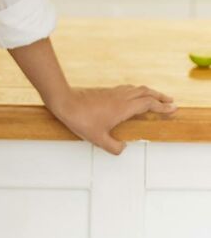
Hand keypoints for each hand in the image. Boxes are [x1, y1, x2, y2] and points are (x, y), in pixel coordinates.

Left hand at [48, 84, 177, 154]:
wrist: (64, 101)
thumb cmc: (81, 119)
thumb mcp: (99, 140)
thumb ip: (114, 147)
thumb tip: (123, 148)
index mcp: (123, 108)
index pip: (148, 104)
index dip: (162, 106)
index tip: (173, 108)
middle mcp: (120, 97)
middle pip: (145, 92)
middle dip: (159, 96)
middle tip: (170, 100)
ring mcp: (113, 92)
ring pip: (136, 89)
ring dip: (148, 92)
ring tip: (155, 98)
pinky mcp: (105, 91)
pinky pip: (127, 89)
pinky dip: (137, 91)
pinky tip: (134, 97)